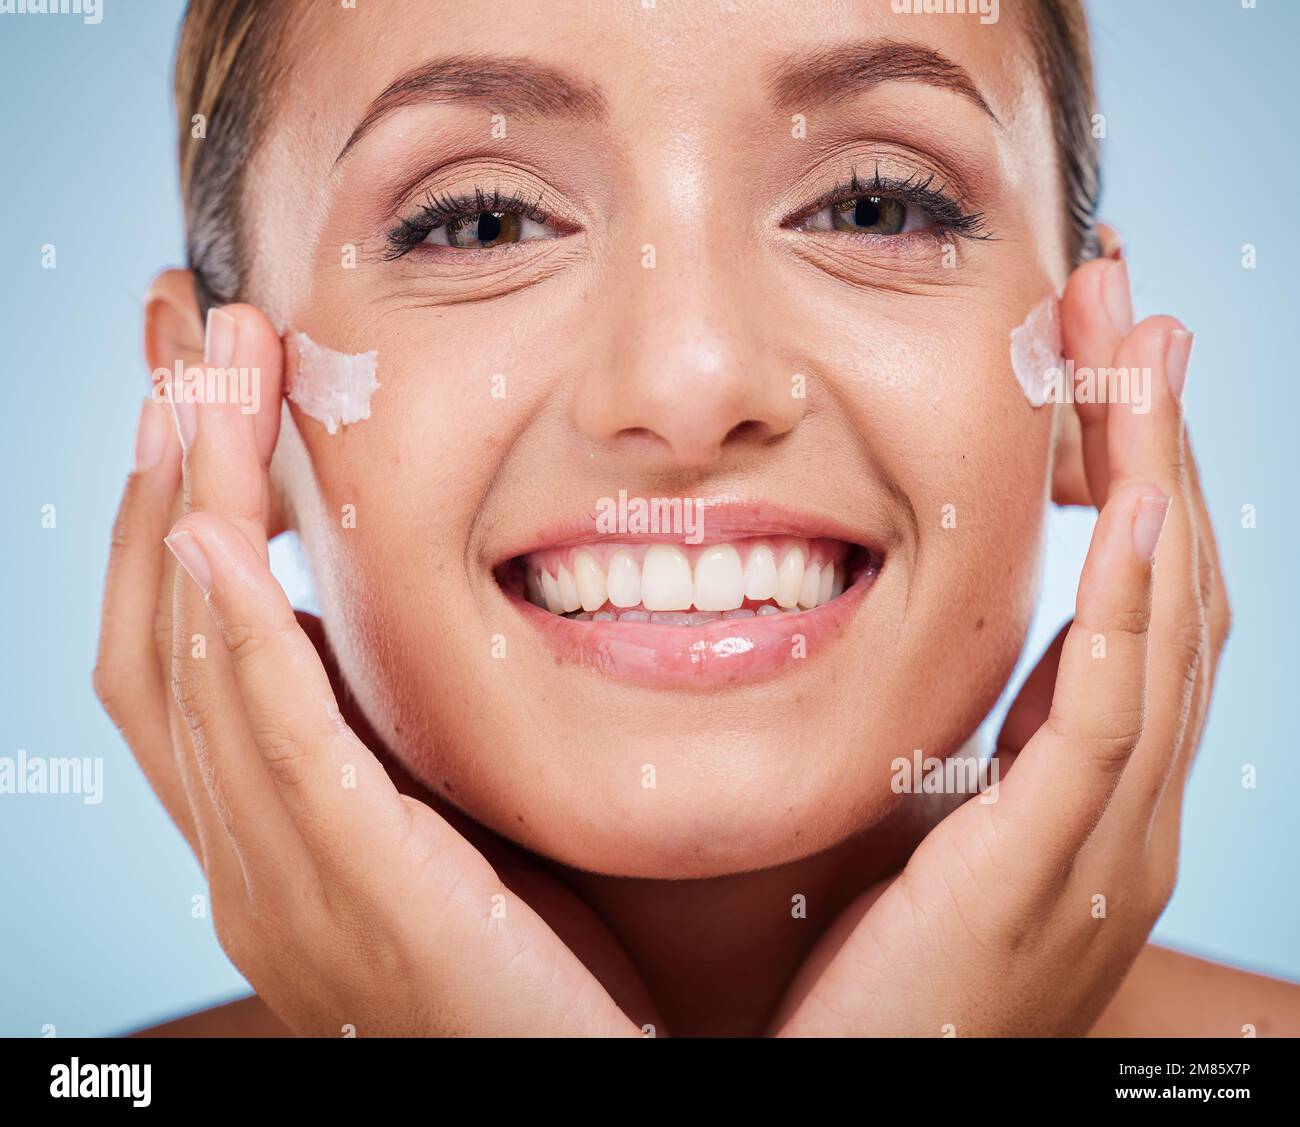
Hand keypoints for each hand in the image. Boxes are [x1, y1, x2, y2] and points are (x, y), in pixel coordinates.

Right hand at [95, 300, 643, 1035]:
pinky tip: (219, 532)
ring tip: (204, 376)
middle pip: (157, 632)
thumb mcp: (450, 820)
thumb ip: (400, 734)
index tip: (205, 380)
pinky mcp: (350, 895)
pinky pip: (272, 747)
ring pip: (191, 668)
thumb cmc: (539, 963)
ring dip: (189, 509)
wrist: (571, 1088)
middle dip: (162, 472)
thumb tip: (395, 616)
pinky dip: (235, 637)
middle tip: (180, 332)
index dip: (177, 501)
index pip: (189, 640)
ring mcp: (279, 880)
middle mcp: (245, 851)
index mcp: (273, 828)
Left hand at [771, 254, 1229, 1035]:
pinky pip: (1112, 715)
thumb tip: (914, 646)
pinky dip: (1134, 604)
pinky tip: (1133, 505)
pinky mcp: (1056, 868)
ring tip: (1140, 345)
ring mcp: (1109, 836)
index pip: (1132, 596)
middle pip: (1167, 582)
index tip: (1099, 359)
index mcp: (1086, 784)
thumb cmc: (870, 971)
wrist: (857, 1100)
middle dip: (1153, 435)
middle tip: (1130, 303)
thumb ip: (947, 743)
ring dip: (1154, 475)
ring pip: (1162, 624)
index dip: (1128, 469)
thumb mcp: (922, 826)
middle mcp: (1125, 799)